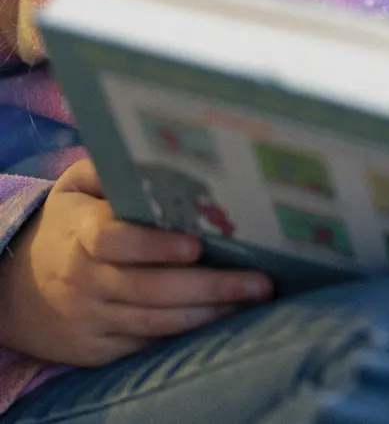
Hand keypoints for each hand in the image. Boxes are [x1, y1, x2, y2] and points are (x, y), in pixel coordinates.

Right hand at [0, 159, 271, 365]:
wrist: (14, 290)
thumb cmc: (64, 225)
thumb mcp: (74, 187)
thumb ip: (109, 167)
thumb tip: (155, 144)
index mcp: (79, 234)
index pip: (114, 241)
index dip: (155, 246)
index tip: (196, 245)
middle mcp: (84, 280)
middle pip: (148, 289)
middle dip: (208, 286)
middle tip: (258, 281)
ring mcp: (90, 319)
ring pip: (153, 322)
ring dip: (206, 314)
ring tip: (252, 300)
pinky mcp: (96, 350)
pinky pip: (144, 344)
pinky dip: (183, 335)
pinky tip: (221, 320)